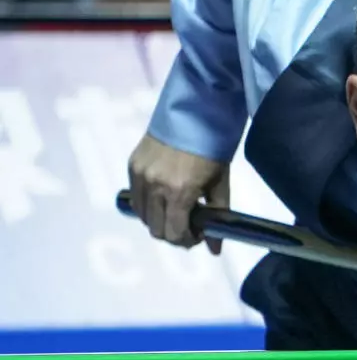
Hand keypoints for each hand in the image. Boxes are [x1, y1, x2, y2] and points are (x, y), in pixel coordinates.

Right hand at [127, 133, 230, 253]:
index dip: (186, 241)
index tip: (198, 236)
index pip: (174, 232)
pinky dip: (148, 205)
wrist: (197, 110)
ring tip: (178, 212)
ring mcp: (140, 175)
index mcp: (179, 191)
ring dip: (159, 221)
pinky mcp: (132, 165)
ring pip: (142, 216)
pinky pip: (136, 197)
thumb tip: (215, 249)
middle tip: (189, 227)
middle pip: (155, 229)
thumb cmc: (215, 147)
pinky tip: (165, 198)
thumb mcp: (221, 183)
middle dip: (173, 234)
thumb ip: (218, 216)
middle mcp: (155, 185)